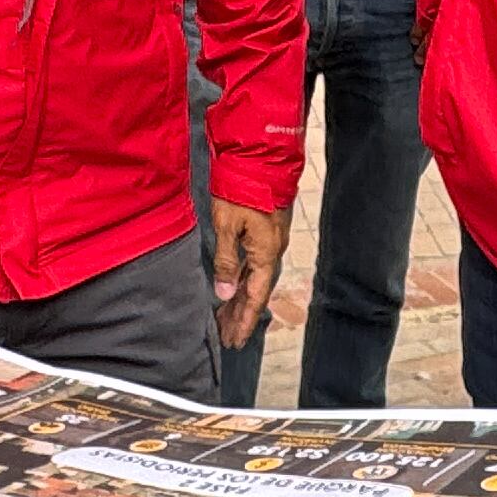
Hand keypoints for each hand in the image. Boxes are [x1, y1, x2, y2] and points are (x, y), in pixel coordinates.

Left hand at [211, 200, 289, 349]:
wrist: (258, 156)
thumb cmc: (241, 188)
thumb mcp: (227, 225)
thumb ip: (226, 260)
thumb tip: (224, 292)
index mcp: (266, 253)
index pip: (255, 296)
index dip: (244, 320)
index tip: (234, 340)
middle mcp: (272, 250)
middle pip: (256, 291)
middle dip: (241, 315)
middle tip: (227, 338)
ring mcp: (270, 240)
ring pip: (255, 278)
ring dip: (241, 299)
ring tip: (225, 319)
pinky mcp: (264, 230)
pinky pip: (254, 264)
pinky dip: (242, 280)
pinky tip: (232, 287)